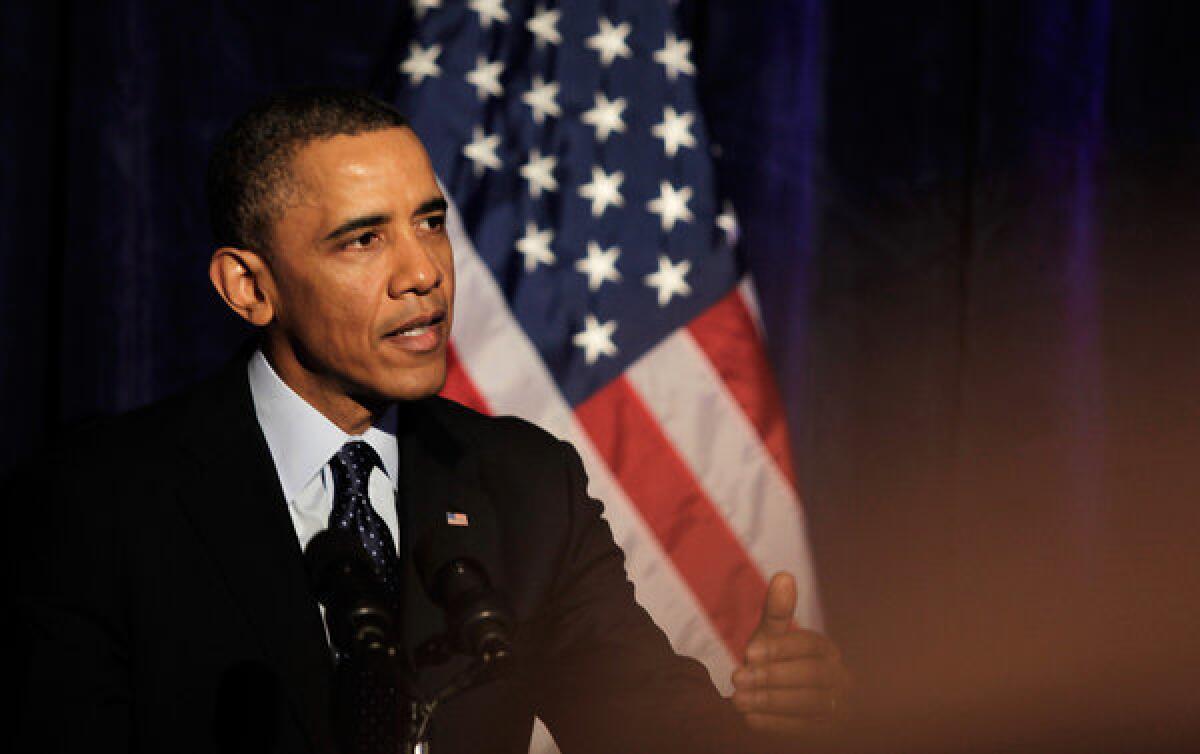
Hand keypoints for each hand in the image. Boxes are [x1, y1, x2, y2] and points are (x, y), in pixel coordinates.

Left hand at [731, 572, 851, 734]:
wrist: (772, 704)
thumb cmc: (773, 665)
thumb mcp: (771, 637)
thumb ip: (777, 611)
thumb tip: (784, 576)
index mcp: (827, 651)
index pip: (809, 645)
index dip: (779, 648)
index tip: (748, 652)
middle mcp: (840, 678)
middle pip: (813, 675)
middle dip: (772, 677)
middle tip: (737, 678)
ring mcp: (839, 708)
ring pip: (810, 704)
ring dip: (770, 702)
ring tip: (738, 700)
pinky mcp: (829, 732)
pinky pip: (806, 729)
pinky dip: (776, 724)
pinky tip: (750, 719)